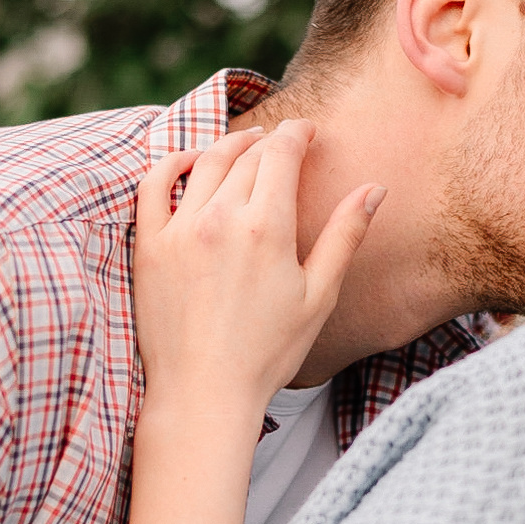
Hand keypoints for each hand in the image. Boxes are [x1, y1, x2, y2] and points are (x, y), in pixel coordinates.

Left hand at [127, 121, 383, 523]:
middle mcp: (219, 218)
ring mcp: (179, 229)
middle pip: (246, 156)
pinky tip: (188, 162)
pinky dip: (171, 163)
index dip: (297, 133)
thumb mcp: (319, 295)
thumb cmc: (268, 352)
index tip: (308, 130)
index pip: (281, 153)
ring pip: (204, 163)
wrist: (204, 393)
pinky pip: (153, 185)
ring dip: (228, 146)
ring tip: (244, 145)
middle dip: (269, 141)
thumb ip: (344, 234)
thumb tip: (374, 188)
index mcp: (266, 228)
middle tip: (282, 142)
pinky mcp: (149, 245)